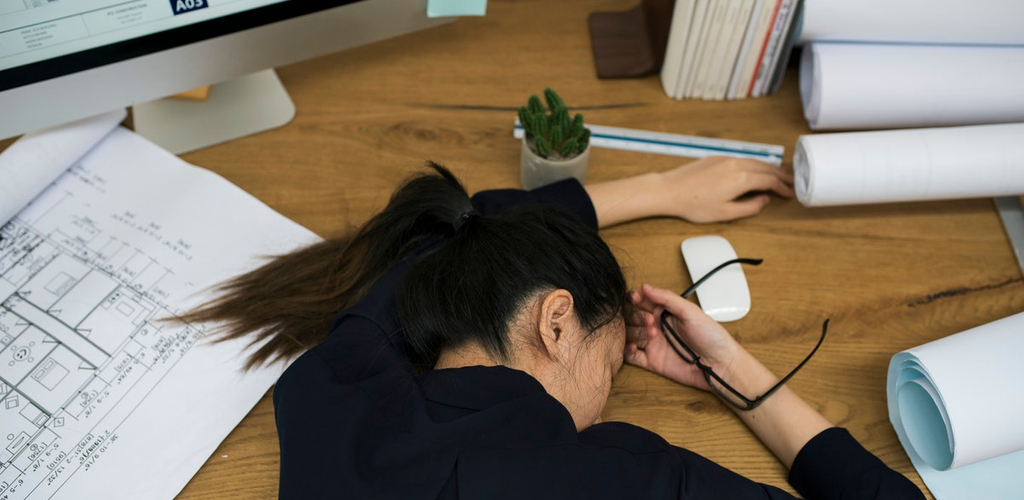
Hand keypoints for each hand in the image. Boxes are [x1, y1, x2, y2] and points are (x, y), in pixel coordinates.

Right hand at [626, 284, 745, 390]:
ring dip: (634, 332)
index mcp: (665, 312)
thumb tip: (646, 287)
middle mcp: (656, 326)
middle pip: (632, 317)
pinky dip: (627, 351)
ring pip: (629, 335)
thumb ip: (667, 298)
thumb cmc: (711, 336)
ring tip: (650, 335)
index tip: (636, 298)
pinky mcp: (652, 361)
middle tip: (649, 320)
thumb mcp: (691, 311)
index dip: (635, 298)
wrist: (720, 364)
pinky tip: (634, 347)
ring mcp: (653, 344)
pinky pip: (631, 356)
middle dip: (635, 316)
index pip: (642, 301)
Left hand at [660, 156, 793, 222]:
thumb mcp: (725, 213)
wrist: (670, 190)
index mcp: (742, 179)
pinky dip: (754, 164)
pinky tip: (754, 169)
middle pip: (766, 167)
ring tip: (778, 173)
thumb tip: (764, 201)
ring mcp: (726, 159)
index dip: (782, 188)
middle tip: (791, 181)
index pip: (770, 181)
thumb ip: (749, 208)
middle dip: (780, 175)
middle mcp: (736, 165)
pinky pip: (743, 158)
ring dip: (769, 167)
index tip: (789, 194)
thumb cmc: (694, 204)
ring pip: (754, 161)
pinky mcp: (717, 158)